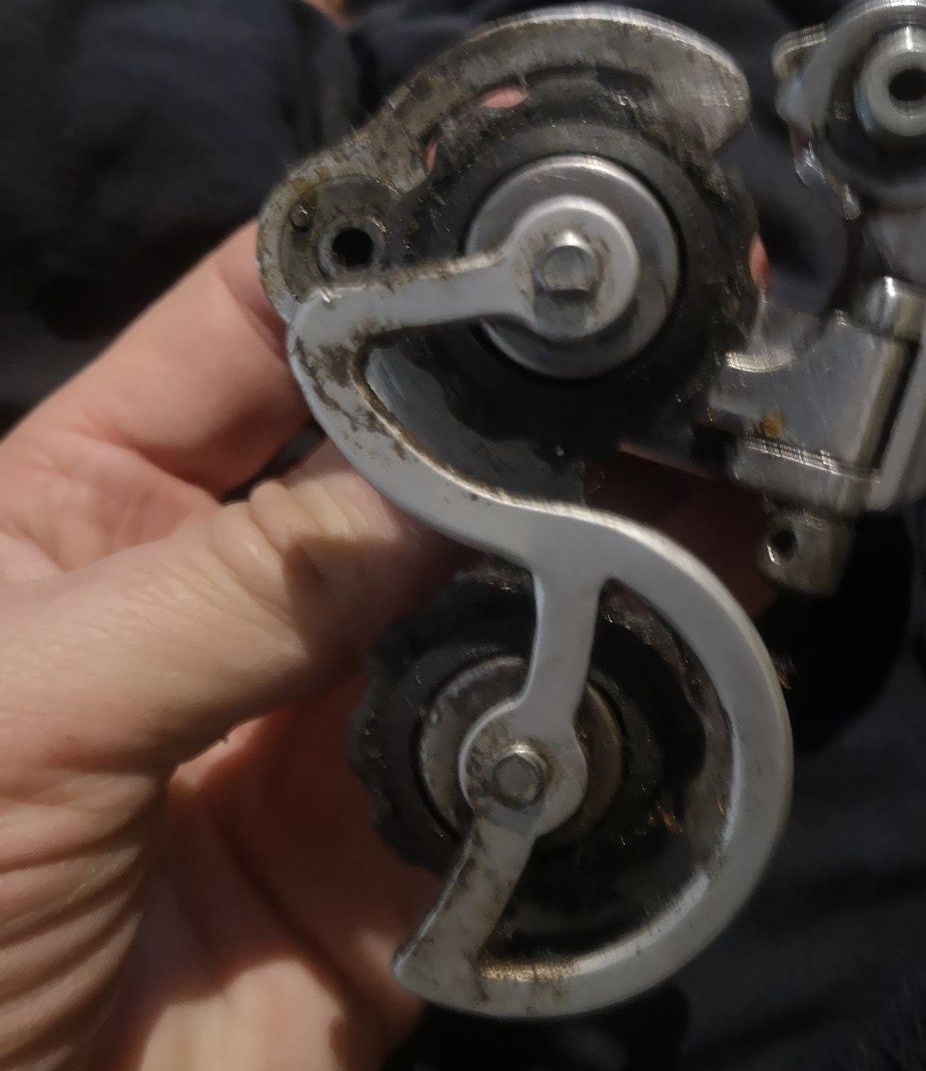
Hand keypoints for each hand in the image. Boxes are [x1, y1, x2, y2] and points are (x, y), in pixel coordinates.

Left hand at [0, 225, 769, 1070]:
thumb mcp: (23, 714)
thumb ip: (236, 588)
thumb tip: (449, 490)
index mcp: (90, 508)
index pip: (254, 332)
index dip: (373, 261)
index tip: (508, 211)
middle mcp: (226, 595)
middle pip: (399, 460)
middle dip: (520, 405)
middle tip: (660, 346)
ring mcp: (322, 724)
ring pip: (481, 600)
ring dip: (593, 544)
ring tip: (713, 483)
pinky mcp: (404, 859)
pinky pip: (520, 764)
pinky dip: (601, 710)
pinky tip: (686, 642)